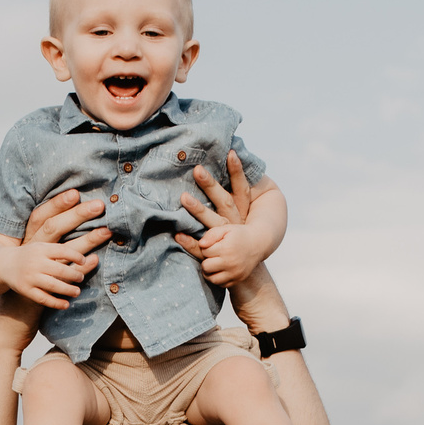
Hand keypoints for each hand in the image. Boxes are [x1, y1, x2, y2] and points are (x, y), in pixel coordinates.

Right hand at [1, 190, 110, 309]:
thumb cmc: (30, 251)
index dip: (77, 248)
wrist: (2, 265)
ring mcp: (30, 276)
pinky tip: (66, 304)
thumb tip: (90, 218)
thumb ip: (60, 230)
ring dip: (68, 287)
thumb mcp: (41, 237)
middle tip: (91, 266)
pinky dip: (56, 302)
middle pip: (59, 264)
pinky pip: (43, 299)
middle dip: (76, 270)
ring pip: (53, 283)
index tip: (92, 248)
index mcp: (39, 243)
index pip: (59, 243)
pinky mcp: (26, 290)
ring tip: (78, 288)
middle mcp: (34, 259)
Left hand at [176, 152, 280, 287]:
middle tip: (197, 169)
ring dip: (198, 210)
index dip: (238, 171)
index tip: (230, 153)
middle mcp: (236, 224)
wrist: (246, 272)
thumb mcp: (240, 216)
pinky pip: (201, 248)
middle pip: (224, 201)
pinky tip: (177, 234)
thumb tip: (227, 167)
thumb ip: (231, 198)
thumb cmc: (239, 237)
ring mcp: (227, 240)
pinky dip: (189, 242)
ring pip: (213, 223)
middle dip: (210, 185)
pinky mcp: (217, 254)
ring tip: (183, 196)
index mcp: (243, 212)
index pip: (242, 188)